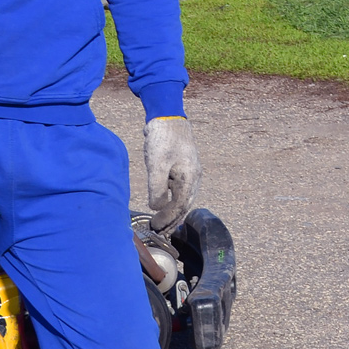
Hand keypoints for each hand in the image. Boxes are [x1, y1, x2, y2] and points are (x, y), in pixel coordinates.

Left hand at [144, 117, 201, 231]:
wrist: (168, 118)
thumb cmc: (163, 139)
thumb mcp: (157, 164)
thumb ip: (157, 188)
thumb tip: (156, 206)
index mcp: (190, 176)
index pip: (181, 205)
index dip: (168, 218)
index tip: (154, 226)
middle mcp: (194, 177)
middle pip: (185, 205)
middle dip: (172, 220)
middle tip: (157, 231)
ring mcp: (190, 172)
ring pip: (184, 198)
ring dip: (173, 212)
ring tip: (161, 223)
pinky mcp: (183, 168)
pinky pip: (180, 190)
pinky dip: (173, 201)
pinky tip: (165, 205)